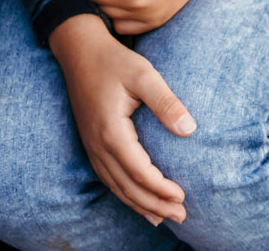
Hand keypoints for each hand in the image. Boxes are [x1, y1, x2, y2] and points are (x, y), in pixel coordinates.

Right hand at [49, 14, 195, 225]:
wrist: (79, 50)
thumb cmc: (114, 60)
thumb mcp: (144, 74)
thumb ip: (166, 102)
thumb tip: (190, 131)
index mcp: (111, 131)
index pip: (139, 171)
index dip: (161, 189)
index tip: (183, 197)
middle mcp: (98, 144)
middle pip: (128, 186)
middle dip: (155, 205)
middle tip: (181, 217)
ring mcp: (91, 146)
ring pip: (116, 187)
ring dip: (140, 205)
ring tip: (164, 218)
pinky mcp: (91, 143)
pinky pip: (107, 178)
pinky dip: (125, 194)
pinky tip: (138, 202)